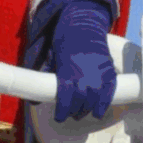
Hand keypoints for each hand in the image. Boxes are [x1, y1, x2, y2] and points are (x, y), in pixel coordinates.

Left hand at [50, 0, 117, 122]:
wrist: (83, 25)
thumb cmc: (64, 42)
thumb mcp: (51, 59)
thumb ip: (45, 79)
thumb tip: (34, 101)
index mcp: (67, 74)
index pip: (65, 101)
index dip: (62, 112)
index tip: (59, 117)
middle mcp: (84, 77)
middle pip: (80, 104)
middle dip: (74, 111)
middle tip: (71, 113)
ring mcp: (99, 74)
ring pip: (94, 101)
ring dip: (87, 109)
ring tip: (83, 111)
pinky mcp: (109, 71)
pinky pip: (109, 93)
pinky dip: (104, 104)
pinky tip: (98, 111)